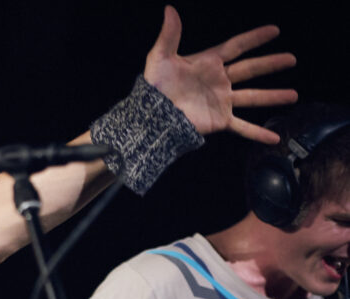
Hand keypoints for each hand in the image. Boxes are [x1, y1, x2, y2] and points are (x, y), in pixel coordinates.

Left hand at [144, 5, 296, 143]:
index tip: (274, 30)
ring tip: (294, 95)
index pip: (236, 46)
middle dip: (271, 64)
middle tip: (292, 59)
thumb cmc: (154, 87)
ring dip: (273, 96)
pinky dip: (258, 133)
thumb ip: (169, 35)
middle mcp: (219, 81)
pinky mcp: (219, 120)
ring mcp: (221, 101)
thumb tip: (169, 9)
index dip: (255, 38)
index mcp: (208, 63)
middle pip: (250, 70)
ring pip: (253, 97)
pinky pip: (243, 127)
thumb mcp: (161, 58)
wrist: (152, 116)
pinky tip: (274, 138)